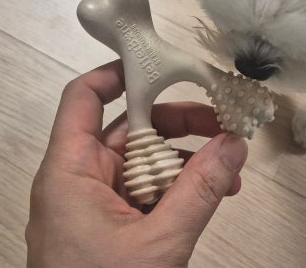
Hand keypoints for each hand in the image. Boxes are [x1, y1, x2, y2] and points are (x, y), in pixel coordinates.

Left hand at [26, 61, 248, 267]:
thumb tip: (236, 144)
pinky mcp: (105, 229)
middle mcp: (76, 181)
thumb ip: (201, 191)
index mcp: (69, 172)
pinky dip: (173, 189)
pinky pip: (141, 193)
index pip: (83, 98)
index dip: (118, 72)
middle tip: (220, 125)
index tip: (162, 63)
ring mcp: (91, 207)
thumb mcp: (160, 242)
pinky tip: (210, 194)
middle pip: (124, 129)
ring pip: (138, 163)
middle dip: (174, 123)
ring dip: (182, 160)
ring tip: (227, 167)